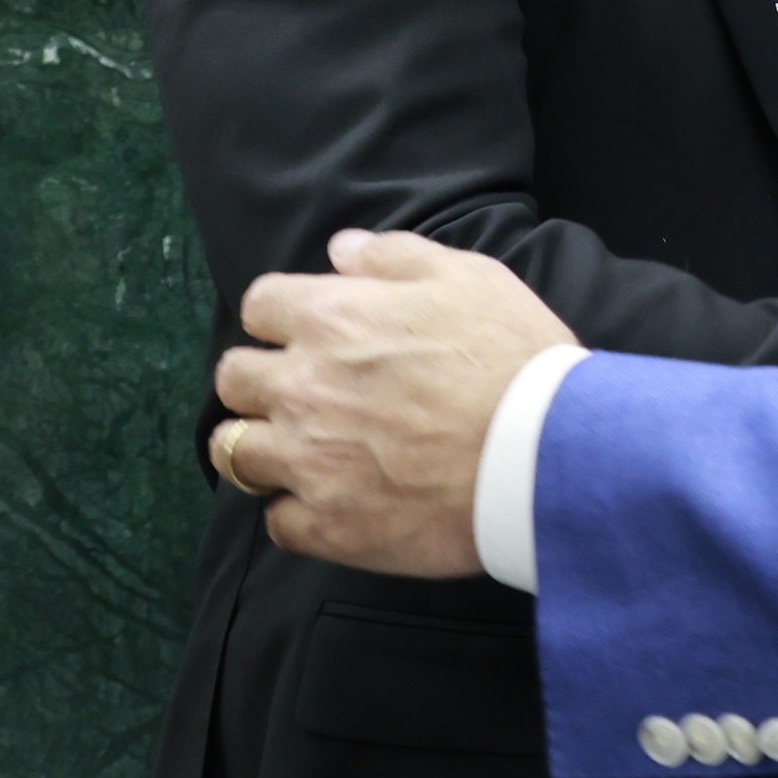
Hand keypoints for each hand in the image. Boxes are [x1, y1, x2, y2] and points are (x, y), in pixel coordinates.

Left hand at [213, 230, 577, 578]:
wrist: (544, 454)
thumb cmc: (513, 358)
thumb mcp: (469, 278)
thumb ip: (395, 257)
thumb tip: (342, 251)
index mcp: (332, 319)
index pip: (259, 305)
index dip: (282, 316)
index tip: (308, 331)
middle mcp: (303, 387)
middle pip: (233, 379)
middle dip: (260, 381)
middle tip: (302, 393)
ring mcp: (308, 460)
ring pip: (234, 452)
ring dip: (260, 447)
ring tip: (299, 451)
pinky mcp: (327, 526)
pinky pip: (277, 523)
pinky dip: (299, 513)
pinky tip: (334, 502)